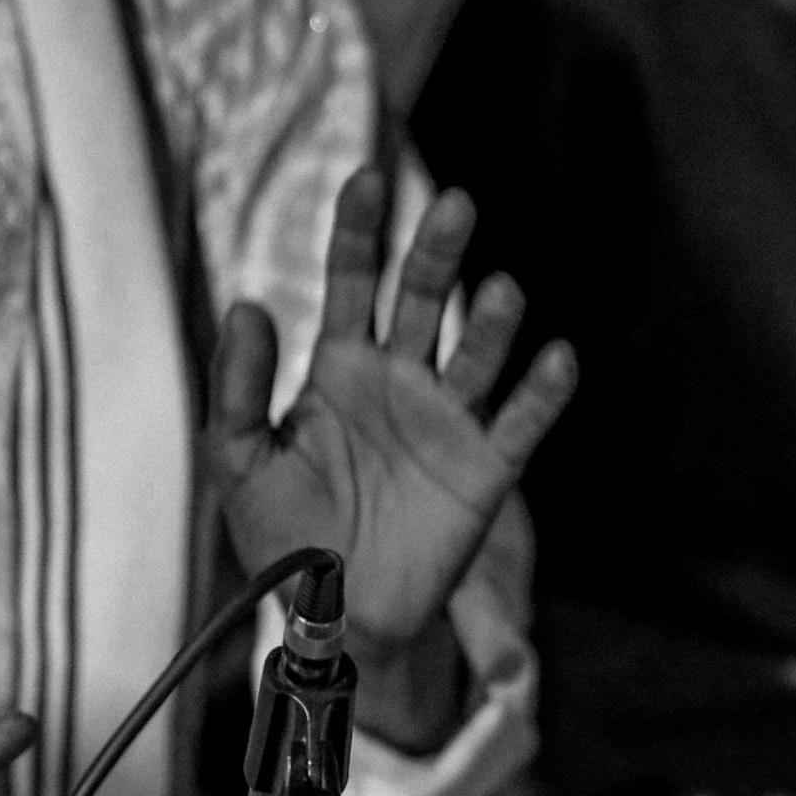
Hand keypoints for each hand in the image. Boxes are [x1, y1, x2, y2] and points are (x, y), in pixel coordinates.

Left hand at [209, 168, 576, 658]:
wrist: (332, 617)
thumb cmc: (284, 540)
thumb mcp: (239, 464)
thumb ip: (239, 388)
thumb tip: (247, 304)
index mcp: (340, 369)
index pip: (350, 280)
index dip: (358, 229)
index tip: (364, 178)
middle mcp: (399, 381)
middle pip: (422, 298)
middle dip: (435, 252)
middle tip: (453, 205)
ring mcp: (446, 421)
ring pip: (475, 354)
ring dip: (490, 322)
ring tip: (498, 290)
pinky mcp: (484, 469)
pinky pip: (520, 424)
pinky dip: (541, 392)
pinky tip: (556, 357)